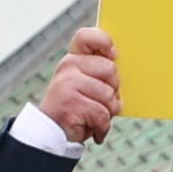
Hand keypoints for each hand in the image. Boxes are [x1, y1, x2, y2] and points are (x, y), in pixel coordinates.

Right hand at [41, 24, 122, 146]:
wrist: (52, 134)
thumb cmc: (77, 109)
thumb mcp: (87, 84)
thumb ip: (100, 71)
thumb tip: (120, 63)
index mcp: (73, 59)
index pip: (86, 36)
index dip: (104, 42)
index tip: (113, 55)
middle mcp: (68, 66)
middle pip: (110, 69)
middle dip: (114, 90)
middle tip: (102, 102)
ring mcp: (67, 84)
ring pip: (108, 95)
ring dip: (108, 112)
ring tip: (95, 117)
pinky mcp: (70, 104)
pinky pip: (102, 114)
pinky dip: (102, 127)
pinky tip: (95, 130)